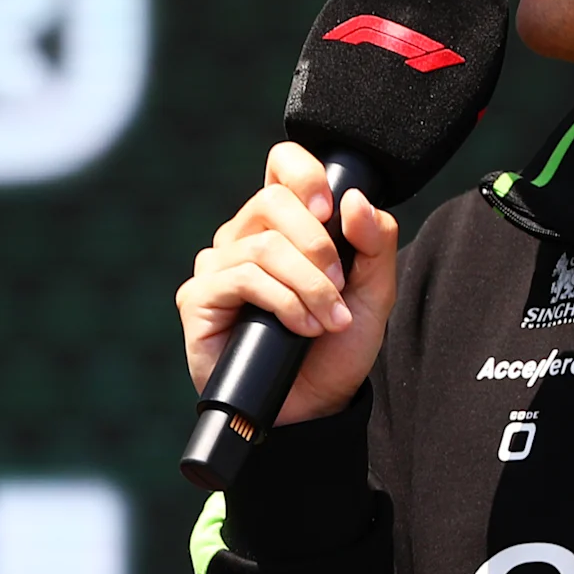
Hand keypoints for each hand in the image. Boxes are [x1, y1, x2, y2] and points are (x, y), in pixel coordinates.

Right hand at [176, 143, 404, 428]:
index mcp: (282, 223)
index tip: (331, 210)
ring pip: (264, 246)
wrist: (313, 408)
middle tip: (340, 286)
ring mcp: (217, 266)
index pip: (282, 165)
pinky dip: (283, 302)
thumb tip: (353, 200)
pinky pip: (242, 278)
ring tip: (327, 320)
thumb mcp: (373, 293)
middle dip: (318, 246)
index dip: (305, 173)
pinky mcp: (199, 298)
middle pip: (273, 202)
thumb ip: (374, 242)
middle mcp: (244, 236)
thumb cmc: (335, 349)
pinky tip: (300, 328)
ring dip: (308, 286)